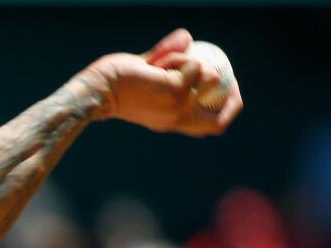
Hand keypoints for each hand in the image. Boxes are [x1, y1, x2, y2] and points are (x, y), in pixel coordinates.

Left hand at [77, 29, 242, 136]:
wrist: (98, 89)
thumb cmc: (116, 82)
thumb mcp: (148, 76)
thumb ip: (168, 59)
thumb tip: (188, 39)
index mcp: (172, 122)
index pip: (210, 127)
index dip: (227, 111)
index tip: (229, 92)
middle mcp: (178, 119)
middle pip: (220, 118)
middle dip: (232, 95)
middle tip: (221, 71)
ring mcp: (179, 106)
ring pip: (207, 75)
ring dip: (190, 62)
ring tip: (163, 64)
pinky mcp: (176, 90)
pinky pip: (193, 64)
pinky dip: (178, 57)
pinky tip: (157, 63)